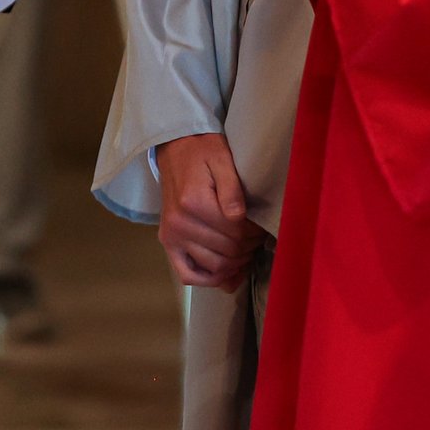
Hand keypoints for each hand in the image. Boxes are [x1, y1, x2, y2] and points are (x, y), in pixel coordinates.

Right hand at [156, 131, 261, 289]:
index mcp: (194, 203)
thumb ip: (232, 189)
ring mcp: (171, 236)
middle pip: (227, 252)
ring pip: (213, 267)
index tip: (262, 227)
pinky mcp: (168, 242)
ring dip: (235, 264)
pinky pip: (188, 275)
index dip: (255, 234)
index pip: (235, 233)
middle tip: (257, 239)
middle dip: (248, 248)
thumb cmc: (202, 153)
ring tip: (245, 251)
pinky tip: (226, 273)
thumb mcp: (222, 161)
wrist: (175, 149)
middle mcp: (179, 224)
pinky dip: (210, 279)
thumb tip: (239, 218)